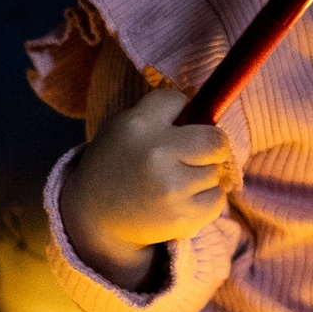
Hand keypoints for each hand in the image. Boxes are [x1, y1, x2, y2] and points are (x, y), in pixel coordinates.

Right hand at [59, 86, 233, 289]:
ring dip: (204, 176)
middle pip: (216, 140)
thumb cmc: (115, 165)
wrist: (95, 217)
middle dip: (211, 146)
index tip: (173, 124)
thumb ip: (159, 111)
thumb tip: (197, 94)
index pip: (178, 100)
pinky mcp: (183, 217)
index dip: (180, 110)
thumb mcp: (123, 128)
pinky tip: (182, 200)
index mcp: (138, 126)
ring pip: (216, 172)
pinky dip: (206, 199)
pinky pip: (217, 199)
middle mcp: (156, 154)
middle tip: (195, 155)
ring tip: (178, 182)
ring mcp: (171, 188)